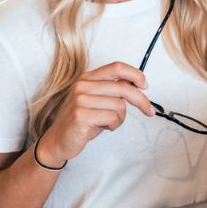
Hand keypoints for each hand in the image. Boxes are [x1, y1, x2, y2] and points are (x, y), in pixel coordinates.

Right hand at [35, 62, 153, 166]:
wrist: (58, 140)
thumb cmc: (81, 121)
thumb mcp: (97, 101)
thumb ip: (112, 90)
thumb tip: (136, 84)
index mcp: (87, 78)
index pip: (117, 67)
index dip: (135, 74)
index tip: (145, 85)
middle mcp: (83, 85)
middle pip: (123, 87)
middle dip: (141, 100)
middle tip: (149, 111)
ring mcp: (81, 99)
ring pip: (120, 105)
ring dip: (120, 118)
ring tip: (108, 123)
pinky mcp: (81, 115)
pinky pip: (113, 118)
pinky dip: (113, 125)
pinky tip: (102, 127)